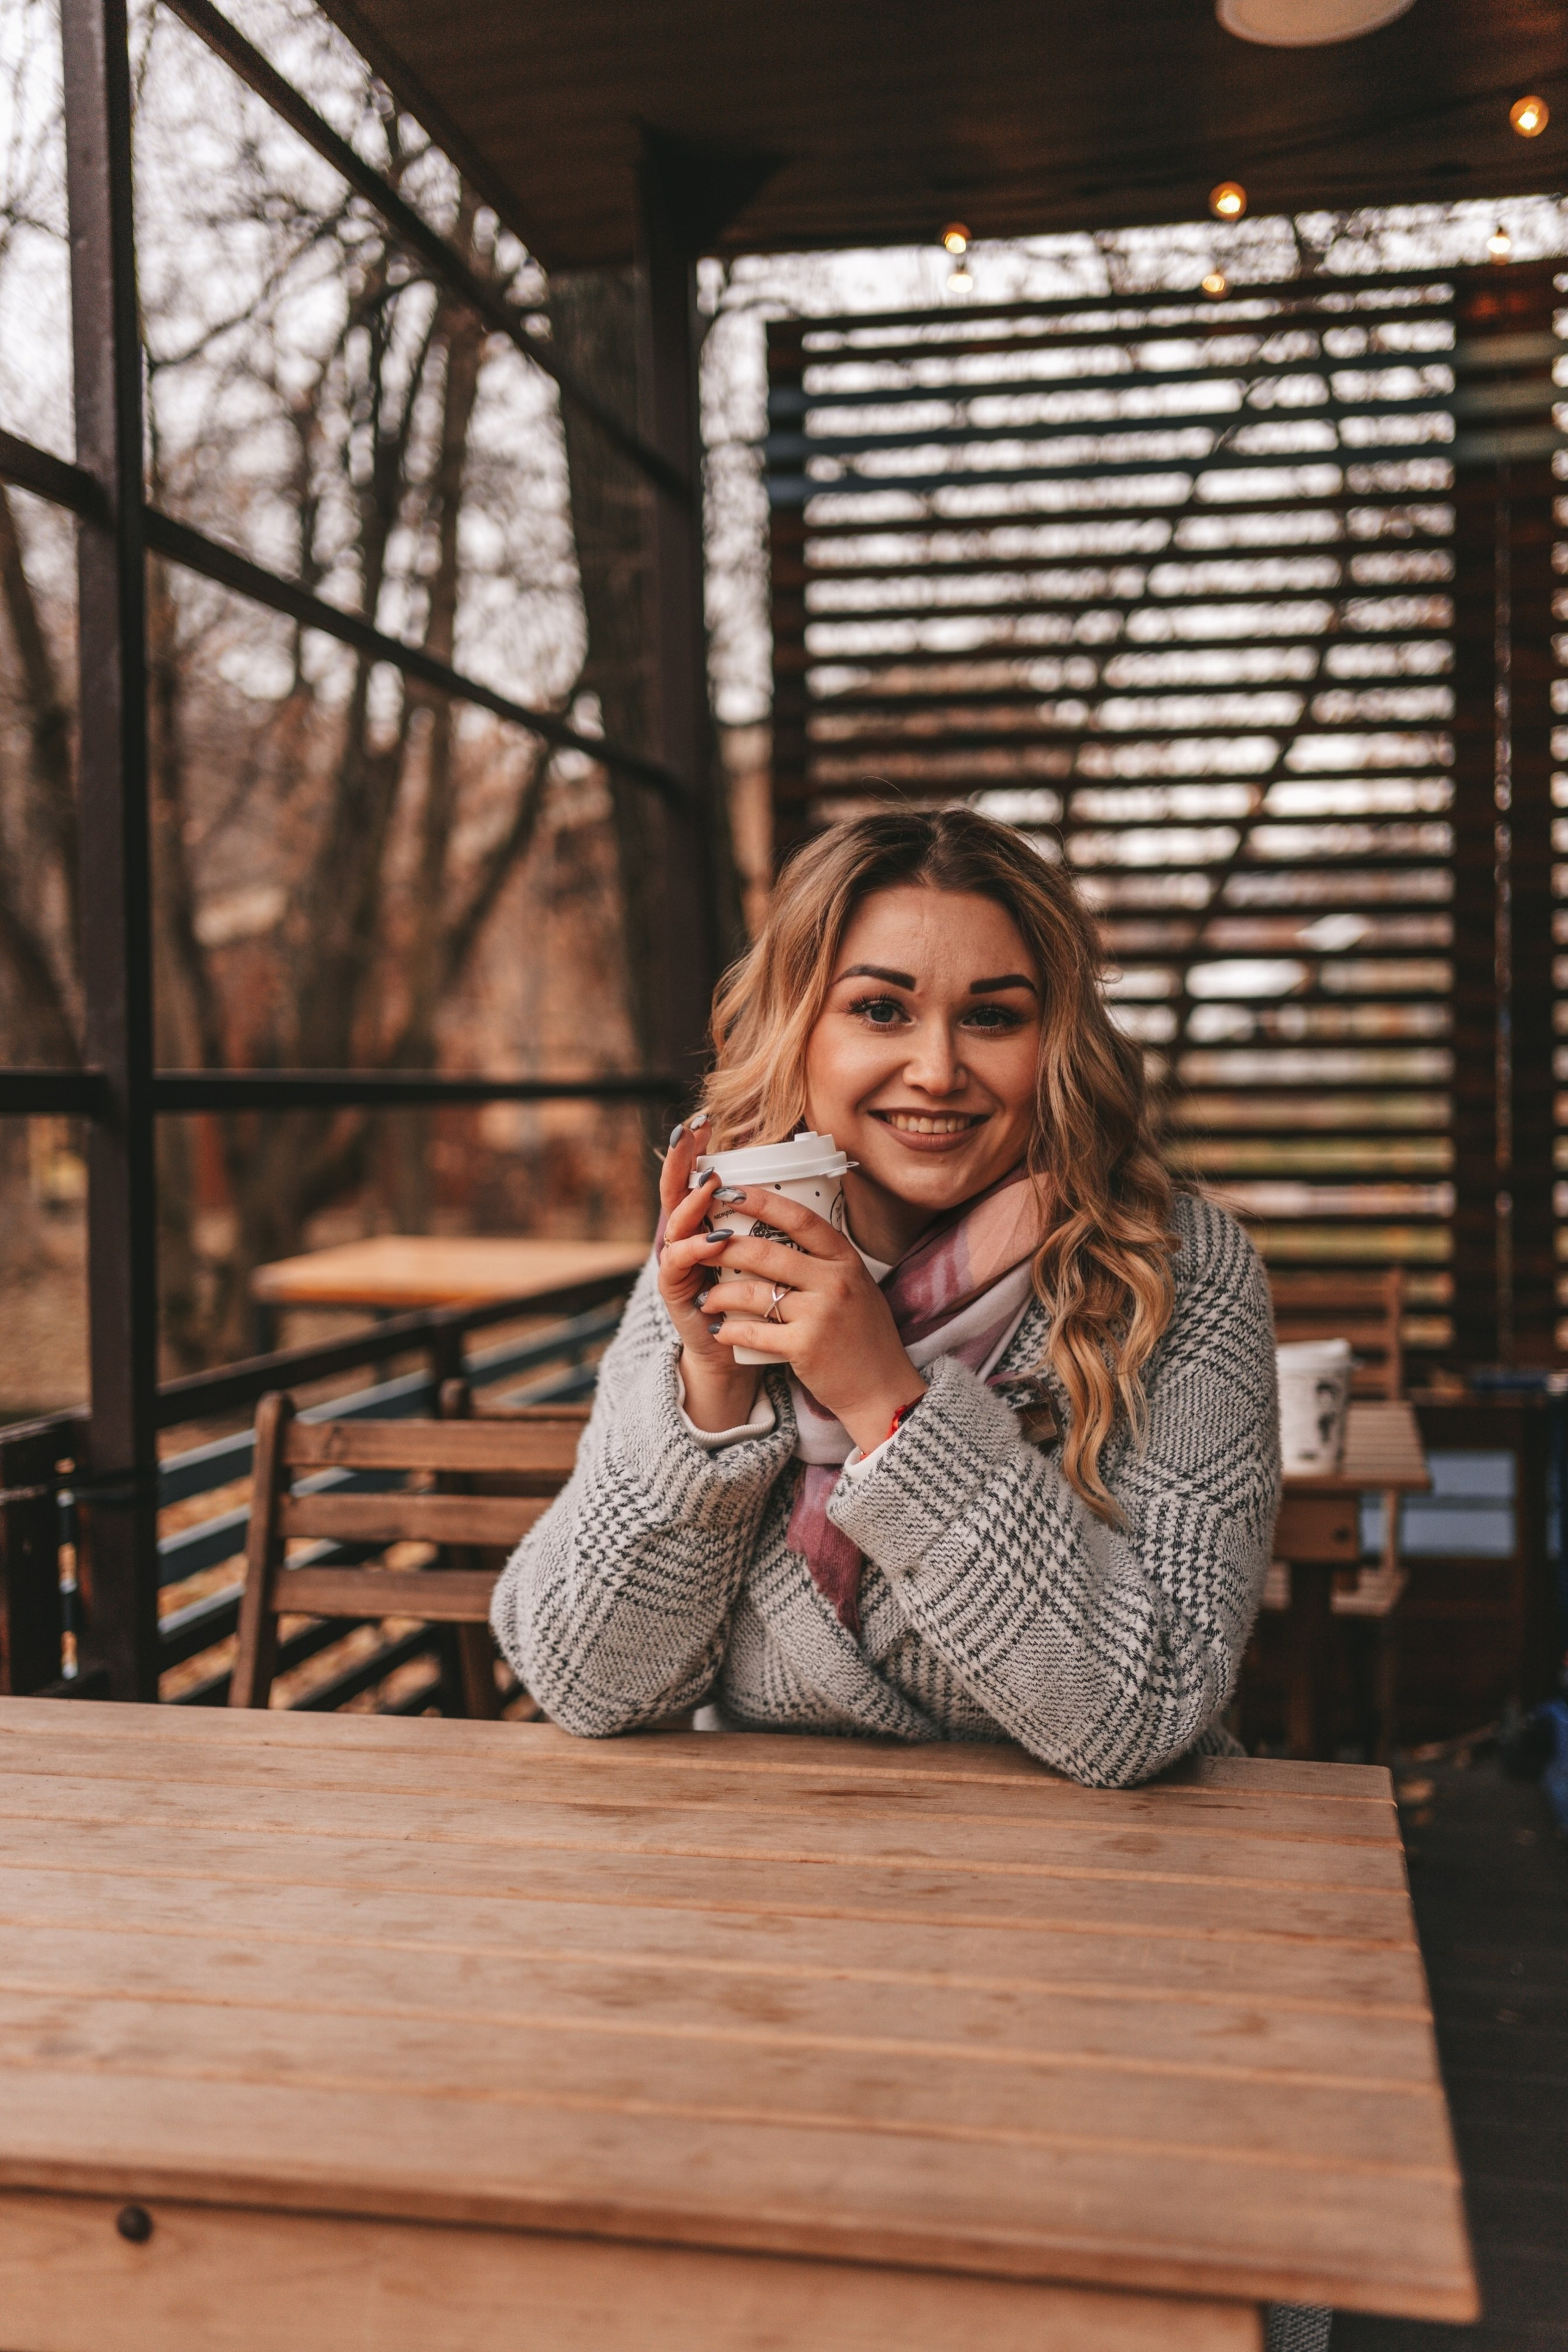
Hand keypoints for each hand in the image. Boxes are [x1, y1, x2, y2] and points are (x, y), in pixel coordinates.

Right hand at [657, 1119, 764, 1433]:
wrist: (738, 1353)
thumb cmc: (754, 1297)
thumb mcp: (760, 1251)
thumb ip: (764, 1219)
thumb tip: (795, 1174)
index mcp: (702, 1224)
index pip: (696, 1178)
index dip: (696, 1149)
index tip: (705, 1118)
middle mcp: (682, 1238)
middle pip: (675, 1191)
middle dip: (681, 1160)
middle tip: (690, 1132)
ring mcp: (674, 1263)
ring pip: (677, 1224)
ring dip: (694, 1202)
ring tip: (713, 1184)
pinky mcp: (673, 1290)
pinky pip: (679, 1264)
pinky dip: (696, 1249)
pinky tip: (714, 1238)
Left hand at [699, 1183, 924, 1455]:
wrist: (883, 1388)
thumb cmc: (865, 1335)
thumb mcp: (857, 1285)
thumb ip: (826, 1260)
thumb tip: (786, 1229)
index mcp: (845, 1260)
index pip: (799, 1218)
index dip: (762, 1201)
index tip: (730, 1191)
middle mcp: (834, 1282)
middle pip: (766, 1253)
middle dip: (724, 1247)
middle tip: (699, 1247)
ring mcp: (820, 1314)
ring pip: (753, 1293)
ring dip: (720, 1294)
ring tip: (705, 1298)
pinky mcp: (805, 1346)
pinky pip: (754, 1332)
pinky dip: (730, 1331)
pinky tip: (719, 1330)